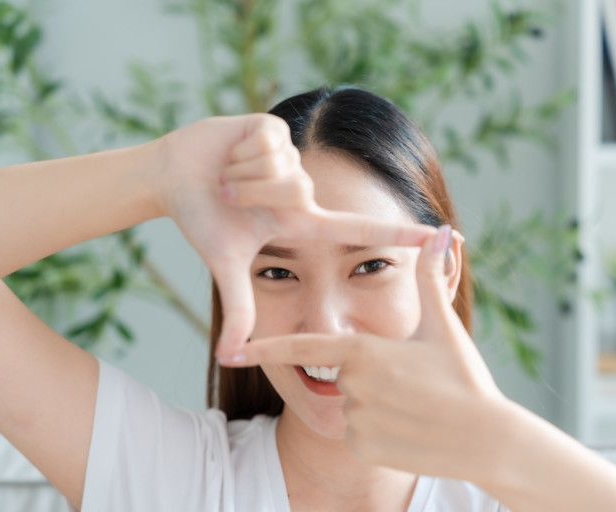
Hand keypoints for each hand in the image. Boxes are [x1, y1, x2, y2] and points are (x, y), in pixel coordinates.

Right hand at [157, 114, 436, 356]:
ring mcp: (292, 156)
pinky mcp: (275, 127)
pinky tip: (228, 153)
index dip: (398, 234)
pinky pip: (268, 144)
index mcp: (302, 220)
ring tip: (227, 178)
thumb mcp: (226, 265)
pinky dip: (238, 154)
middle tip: (228, 198)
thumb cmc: (204, 218)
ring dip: (242, 178)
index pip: (359, 230)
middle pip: (298, 193)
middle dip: (253, 196)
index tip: (442, 235)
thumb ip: (239, 309)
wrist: (173, 177)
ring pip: (282, 168)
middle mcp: (304, 188)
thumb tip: (228, 358)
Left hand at [228, 226, 509, 483]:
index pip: (303, 348)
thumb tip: (442, 231)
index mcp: (363, 351)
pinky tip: (408, 428)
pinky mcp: (362, 448)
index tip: (232, 353)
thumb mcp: (442, 327)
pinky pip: (359, 433)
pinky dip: (378, 430)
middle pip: (344, 374)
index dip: (266, 348)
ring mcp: (355, 420)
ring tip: (415, 405)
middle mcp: (352, 385)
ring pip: (353, 404)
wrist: (489, 440)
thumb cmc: (465, 379)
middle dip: (371, 374)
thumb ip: (431, 278)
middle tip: (412, 382)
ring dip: (376, 403)